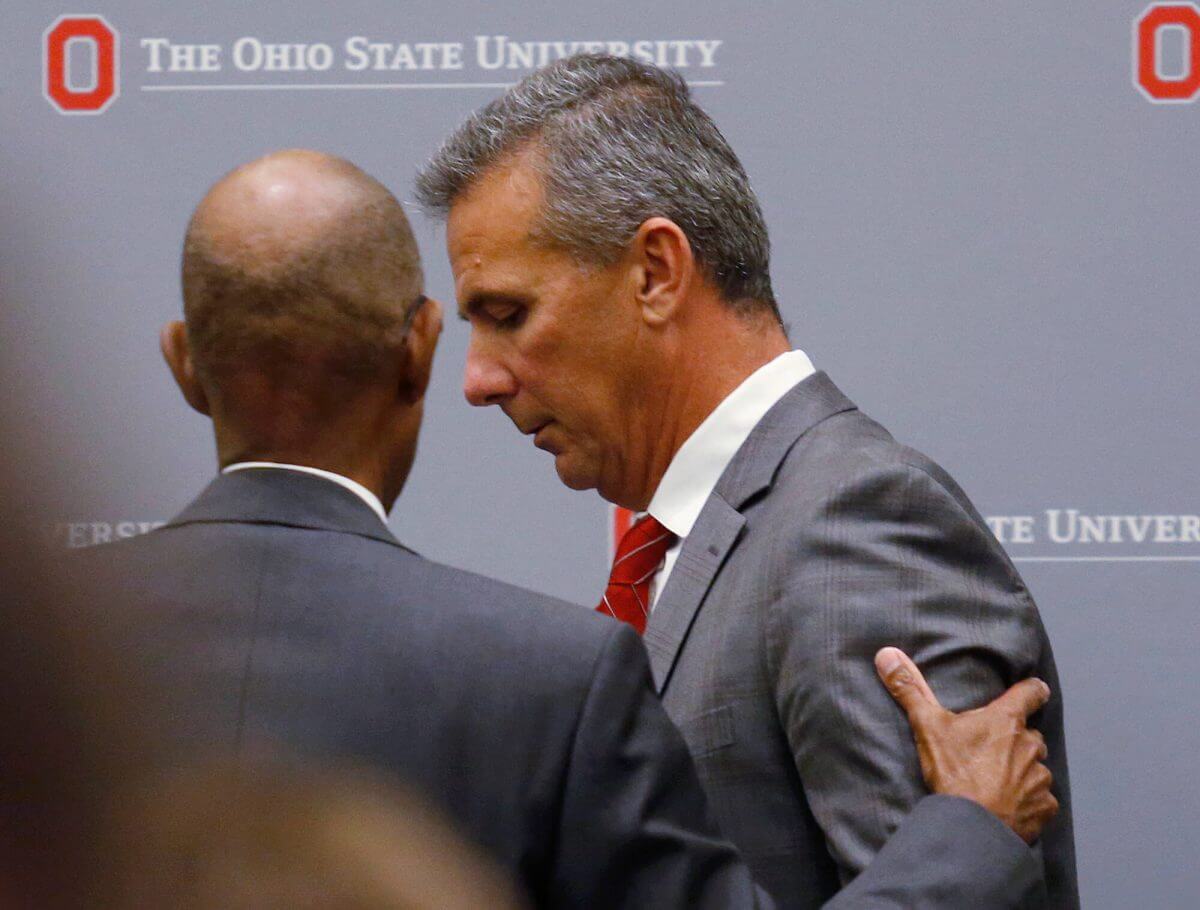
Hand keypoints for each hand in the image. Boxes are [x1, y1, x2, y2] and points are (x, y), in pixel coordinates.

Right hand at [874, 646, 1057, 843]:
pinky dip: (1029, 801)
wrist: (971, 826)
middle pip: (1030, 734)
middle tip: (992, 751)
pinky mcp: (1044, 807)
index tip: (1035, 690)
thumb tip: (887, 654)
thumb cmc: (953, 772)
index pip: (1031, 692)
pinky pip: (1041, 799)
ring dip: (1023, 771)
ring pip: (1036, 767)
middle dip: (1016, 740)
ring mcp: (1040, 777)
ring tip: (998, 783)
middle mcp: (1031, 744)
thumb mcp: (927, 727)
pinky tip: (1009, 807)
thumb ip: (910, 689)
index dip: (1033, 689)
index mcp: (1007, 720)